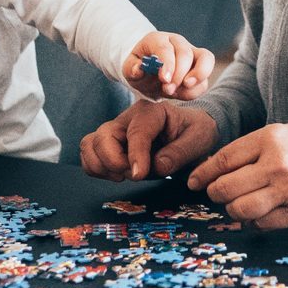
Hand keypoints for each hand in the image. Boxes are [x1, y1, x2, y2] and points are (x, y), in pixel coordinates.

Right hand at [79, 99, 219, 181]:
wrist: (189, 130)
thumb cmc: (194, 131)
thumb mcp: (199, 138)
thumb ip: (180, 152)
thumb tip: (157, 166)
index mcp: (151, 111)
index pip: (136, 132)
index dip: (135, 156)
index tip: (139, 176)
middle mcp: (127, 118)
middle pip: (102, 136)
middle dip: (114, 161)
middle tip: (135, 175)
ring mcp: (115, 130)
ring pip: (90, 144)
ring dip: (101, 165)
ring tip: (123, 175)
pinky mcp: (109, 143)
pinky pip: (88, 154)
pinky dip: (96, 168)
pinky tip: (116, 175)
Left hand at [123, 32, 215, 100]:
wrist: (149, 74)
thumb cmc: (140, 69)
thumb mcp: (129, 69)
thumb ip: (131, 69)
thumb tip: (138, 70)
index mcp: (158, 39)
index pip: (165, 48)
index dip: (167, 64)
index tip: (164, 80)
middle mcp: (178, 42)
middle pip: (185, 53)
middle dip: (178, 74)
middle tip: (168, 89)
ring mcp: (192, 53)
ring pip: (205, 59)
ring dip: (197, 76)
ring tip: (185, 87)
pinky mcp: (201, 68)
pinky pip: (205, 78)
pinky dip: (196, 88)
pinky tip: (181, 94)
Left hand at [185, 119, 287, 230]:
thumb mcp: (277, 134)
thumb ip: (246, 152)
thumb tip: (211, 172)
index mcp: (268, 140)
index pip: (222, 160)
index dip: (203, 174)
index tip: (193, 181)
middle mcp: (276, 165)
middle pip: (226, 189)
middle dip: (216, 194)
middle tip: (219, 193)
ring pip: (240, 210)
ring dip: (233, 210)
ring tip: (238, 203)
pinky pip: (263, 225)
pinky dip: (254, 222)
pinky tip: (259, 212)